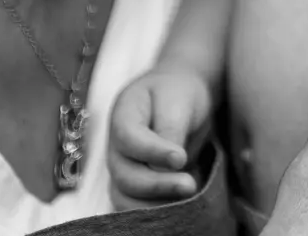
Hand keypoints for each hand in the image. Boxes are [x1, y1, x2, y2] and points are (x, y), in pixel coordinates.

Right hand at [107, 67, 213, 208]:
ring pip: (125, 199)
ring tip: (186, 202)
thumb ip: (171, 129)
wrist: (180, 99)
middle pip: (124, 176)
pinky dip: (155, 212)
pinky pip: (136, 209)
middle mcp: (116, 147)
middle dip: (157, 185)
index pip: (128, 138)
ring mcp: (122, 169)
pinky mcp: (133, 187)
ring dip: (155, 206)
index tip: (180, 157)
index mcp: (123, 115)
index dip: (152, 151)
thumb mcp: (179, 100)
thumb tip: (169, 166)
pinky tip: (181, 207)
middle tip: (190, 185)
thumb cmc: (179, 94)